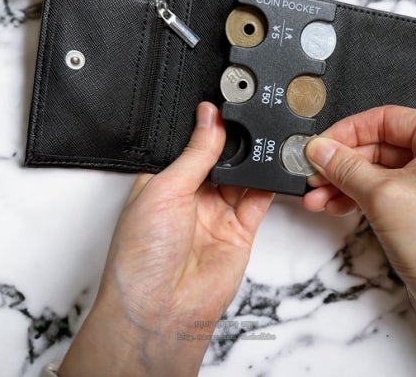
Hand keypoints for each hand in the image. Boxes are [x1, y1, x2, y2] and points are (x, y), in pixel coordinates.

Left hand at [59, 102, 273, 376]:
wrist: (161, 311)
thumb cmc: (141, 256)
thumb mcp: (163, 190)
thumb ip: (195, 153)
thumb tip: (210, 117)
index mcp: (163, 181)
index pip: (192, 144)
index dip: (208, 126)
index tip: (225, 104)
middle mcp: (191, 196)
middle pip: (221, 157)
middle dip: (235, 139)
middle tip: (249, 117)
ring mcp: (217, 213)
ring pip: (243, 175)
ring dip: (253, 158)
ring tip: (263, 137)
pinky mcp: (241, 230)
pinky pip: (260, 199)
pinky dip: (270, 182)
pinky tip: (274, 164)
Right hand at [303, 105, 415, 376]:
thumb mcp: (384, 196)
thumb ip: (346, 167)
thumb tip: (319, 147)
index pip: (387, 119)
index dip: (347, 131)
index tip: (317, 146)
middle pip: (381, 145)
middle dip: (342, 163)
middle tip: (310, 175)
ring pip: (380, 172)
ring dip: (344, 184)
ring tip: (315, 199)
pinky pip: (387, 194)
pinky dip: (359, 199)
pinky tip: (333, 207)